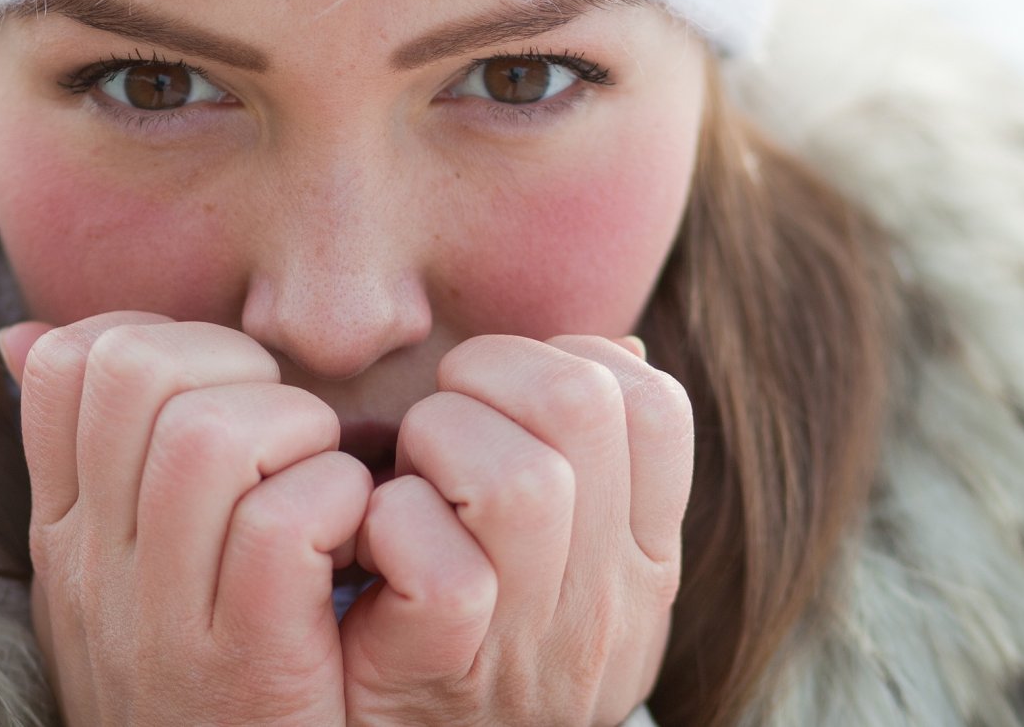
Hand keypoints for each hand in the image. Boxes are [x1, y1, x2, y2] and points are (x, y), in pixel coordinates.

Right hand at [0, 313, 370, 725]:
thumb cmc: (191, 682)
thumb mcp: (111, 575)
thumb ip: (91, 463)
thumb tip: (22, 335)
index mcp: (64, 528)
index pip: (74, 360)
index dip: (166, 338)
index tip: (226, 393)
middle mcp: (94, 563)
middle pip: (138, 370)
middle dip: (236, 368)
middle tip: (287, 434)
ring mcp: (160, 617)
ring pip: (213, 435)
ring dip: (299, 433)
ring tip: (325, 483)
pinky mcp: (244, 665)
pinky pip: (282, 522)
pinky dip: (337, 501)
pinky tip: (351, 540)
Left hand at [339, 335, 693, 725]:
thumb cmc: (483, 636)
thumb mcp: (568, 561)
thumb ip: (596, 468)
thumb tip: (621, 351)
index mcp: (644, 555)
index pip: (652, 403)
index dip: (568, 360)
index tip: (505, 394)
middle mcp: (609, 597)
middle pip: (581, 407)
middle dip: (490, 374)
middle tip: (439, 418)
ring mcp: (535, 641)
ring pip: (522, 479)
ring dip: (437, 441)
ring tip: (408, 475)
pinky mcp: (451, 673)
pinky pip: (443, 568)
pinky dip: (390, 522)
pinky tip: (371, 539)